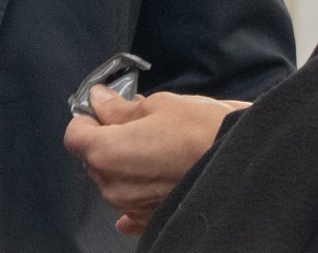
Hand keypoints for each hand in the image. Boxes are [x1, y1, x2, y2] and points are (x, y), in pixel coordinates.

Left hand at [63, 86, 248, 235]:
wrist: (242, 161)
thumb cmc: (201, 130)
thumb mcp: (158, 106)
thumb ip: (120, 108)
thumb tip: (100, 99)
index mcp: (106, 153)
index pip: (75, 134)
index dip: (88, 117)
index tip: (106, 108)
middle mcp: (113, 186)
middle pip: (93, 158)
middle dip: (108, 138)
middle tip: (136, 121)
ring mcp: (131, 206)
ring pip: (113, 180)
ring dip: (125, 163)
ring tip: (156, 145)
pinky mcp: (151, 218)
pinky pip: (131, 206)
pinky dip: (136, 191)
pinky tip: (151, 178)